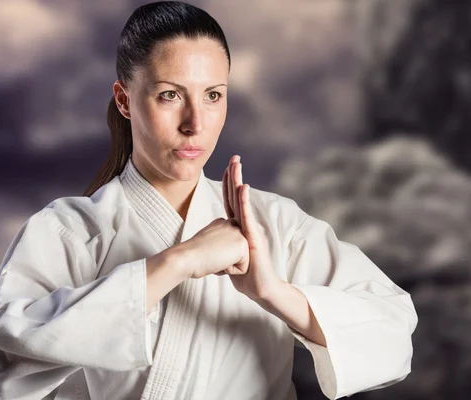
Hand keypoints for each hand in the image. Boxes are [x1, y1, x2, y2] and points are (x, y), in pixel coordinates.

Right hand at [175, 217, 249, 278]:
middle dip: (226, 260)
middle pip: (238, 254)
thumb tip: (225, 251)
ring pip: (242, 261)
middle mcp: (233, 224)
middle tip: (211, 254)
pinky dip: (230, 271)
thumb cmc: (194, 255)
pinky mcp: (243, 245)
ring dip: (228, 265)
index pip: (231, 248)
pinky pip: (243, 268)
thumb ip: (220, 241)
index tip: (207, 250)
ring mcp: (239, 233)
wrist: (187, 257)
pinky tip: (218, 261)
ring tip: (214, 257)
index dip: (219, 255)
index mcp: (224, 222)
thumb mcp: (209, 242)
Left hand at [222, 155, 281, 301]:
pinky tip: (243, 188)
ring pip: (242, 202)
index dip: (227, 185)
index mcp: (238, 228)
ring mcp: (250, 230)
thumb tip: (210, 246)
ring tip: (237, 164)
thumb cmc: (245, 276)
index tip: (225, 167)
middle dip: (234, 176)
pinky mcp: (254, 238)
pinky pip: (248, 217)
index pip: (231, 202)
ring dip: (239, 182)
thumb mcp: (228, 258)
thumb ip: (221, 248)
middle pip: (237, 196)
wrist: (261, 289)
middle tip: (235, 156)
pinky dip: (245, 202)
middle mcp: (245, 225)